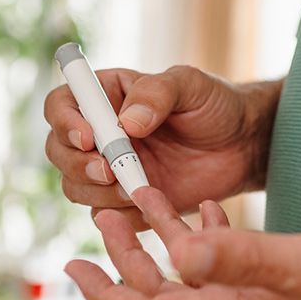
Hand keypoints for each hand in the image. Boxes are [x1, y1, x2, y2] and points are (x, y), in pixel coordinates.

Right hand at [44, 66, 278, 217]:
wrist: (243, 147)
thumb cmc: (215, 106)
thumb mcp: (190, 85)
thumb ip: (157, 94)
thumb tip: (125, 123)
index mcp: (106, 96)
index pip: (61, 104)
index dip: (65, 122)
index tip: (89, 137)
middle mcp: (99, 133)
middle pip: (58, 150)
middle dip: (76, 164)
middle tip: (108, 171)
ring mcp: (109, 169)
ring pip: (73, 186)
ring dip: (95, 191)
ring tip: (135, 188)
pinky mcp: (124, 201)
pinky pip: (103, 214)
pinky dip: (118, 214)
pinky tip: (147, 204)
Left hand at [66, 187, 300, 299]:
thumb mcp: (300, 263)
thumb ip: (239, 256)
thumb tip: (177, 252)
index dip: (105, 294)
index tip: (72, 265)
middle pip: (163, 297)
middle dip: (125, 261)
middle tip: (101, 220)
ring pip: (194, 281)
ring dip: (164, 245)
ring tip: (145, 206)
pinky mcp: (285, 294)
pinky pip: (230, 270)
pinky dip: (211, 240)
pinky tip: (215, 211)